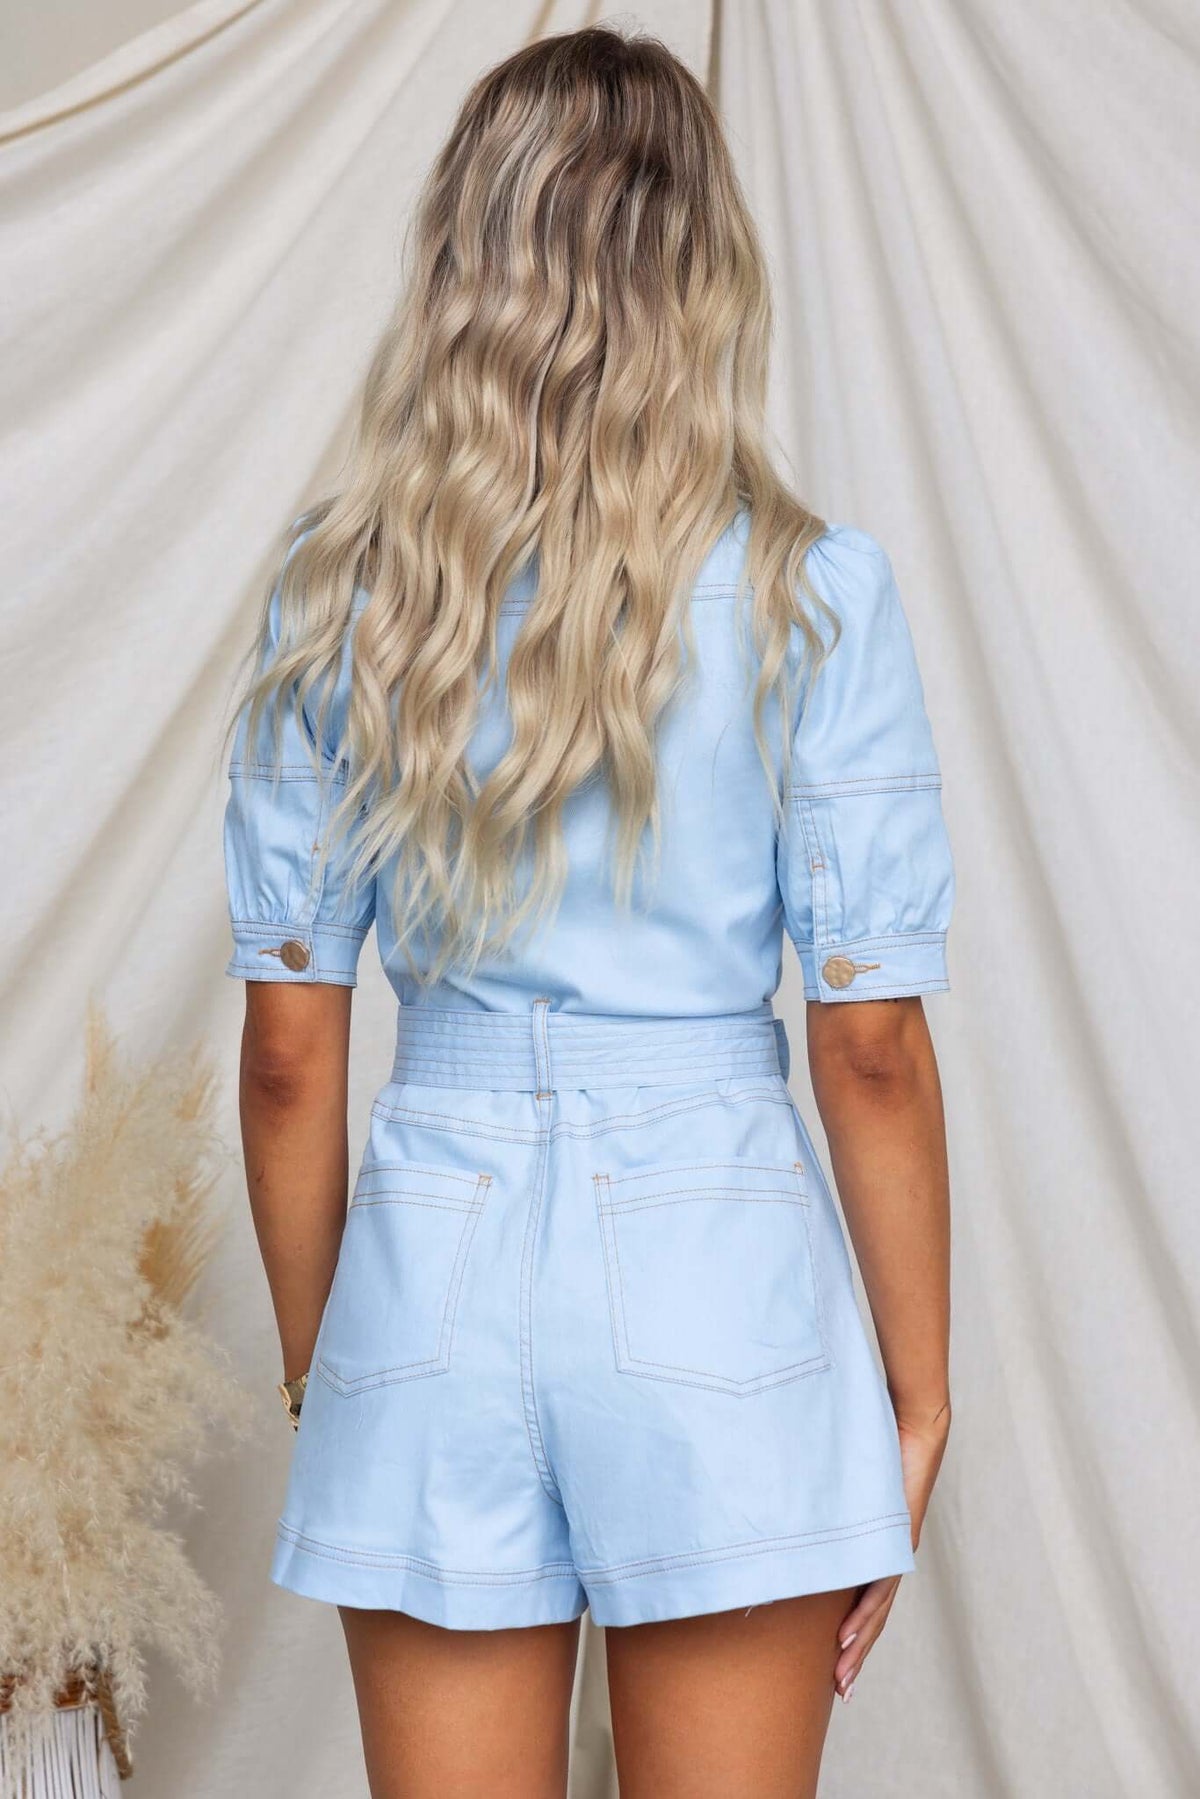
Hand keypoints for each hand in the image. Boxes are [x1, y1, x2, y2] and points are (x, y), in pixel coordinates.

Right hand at [833, 1401, 949, 1701]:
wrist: (913, 1423)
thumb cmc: (875, 1442)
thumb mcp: (841, 1481)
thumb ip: (823, 1498)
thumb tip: (786, 1497)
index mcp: (875, 1547)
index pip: (864, 1600)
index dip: (853, 1634)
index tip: (836, 1663)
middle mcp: (886, 1554)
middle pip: (873, 1616)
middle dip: (856, 1656)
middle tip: (841, 1691)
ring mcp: (893, 1549)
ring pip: (877, 1610)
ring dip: (858, 1647)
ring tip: (842, 1679)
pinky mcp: (897, 1539)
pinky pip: (878, 1584)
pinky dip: (863, 1614)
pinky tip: (847, 1639)